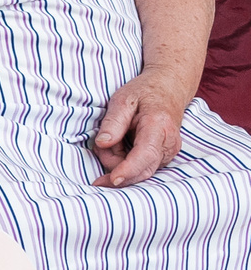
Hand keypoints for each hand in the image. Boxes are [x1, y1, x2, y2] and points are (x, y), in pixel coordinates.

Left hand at [92, 69, 189, 185]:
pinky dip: (126, 160)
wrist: (169, 90)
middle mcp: (168, 145)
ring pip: (139, 171)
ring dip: (119, 161)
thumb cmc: (144, 93)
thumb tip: (102, 144)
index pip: (145, 155)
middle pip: (142, 169)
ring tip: (111, 139)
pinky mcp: (164, 158)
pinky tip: (120, 145)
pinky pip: (142, 167)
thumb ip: (113, 122)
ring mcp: (169, 154)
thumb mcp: (123, 99)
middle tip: (100, 145)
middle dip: (115, 164)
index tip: (112, 180)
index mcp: (159, 127)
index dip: (128, 170)